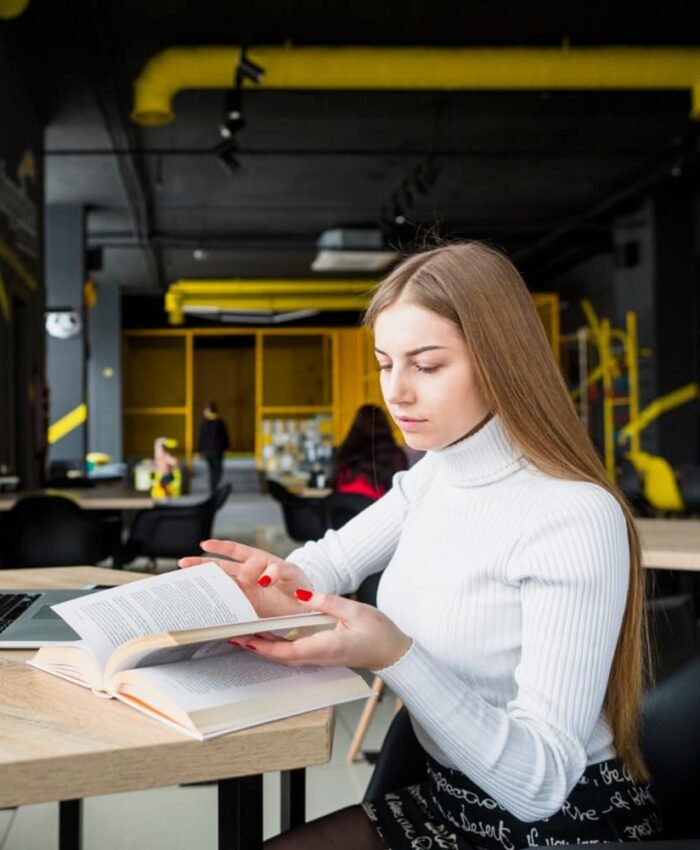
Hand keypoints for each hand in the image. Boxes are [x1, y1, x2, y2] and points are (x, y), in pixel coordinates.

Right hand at [178, 539, 309, 617]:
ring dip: (205, 584)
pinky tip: (206, 607)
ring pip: (221, 585)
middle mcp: (248, 575)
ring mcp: (246, 591)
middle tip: (184, 564)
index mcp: (257, 561)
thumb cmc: (299, 584)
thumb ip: (278, 571)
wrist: (306, 605)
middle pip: (221, 567)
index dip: (220, 547)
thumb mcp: (292, 573)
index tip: (205, 544)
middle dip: (202, 565)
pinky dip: (218, 605)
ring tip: (187, 583)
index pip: (235, 551)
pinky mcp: (247, 607)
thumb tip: (263, 577)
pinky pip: (229, 604)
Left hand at [236, 589, 411, 670]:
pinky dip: (278, 646)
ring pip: (285, 656)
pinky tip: (269, 636)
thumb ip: (327, 602)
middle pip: (280, 656)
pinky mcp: (322, 655)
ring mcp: (320, 658)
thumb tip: (303, 594)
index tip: (244, 639)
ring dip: (264, 647)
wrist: (393, 651)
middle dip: (256, 647)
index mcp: (325, 646)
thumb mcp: (354, 611)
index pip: (287, 650)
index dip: (263, 646)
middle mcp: (319, 656)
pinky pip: (294, 653)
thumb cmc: (378, 632)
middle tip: (233, 636)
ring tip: (244, 635)